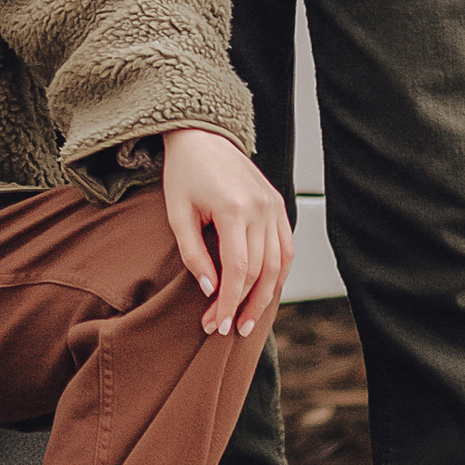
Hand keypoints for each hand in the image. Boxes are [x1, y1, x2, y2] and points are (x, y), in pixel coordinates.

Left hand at [160, 127, 292, 342]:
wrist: (203, 135)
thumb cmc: (185, 173)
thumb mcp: (177, 214)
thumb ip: (193, 255)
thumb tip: (210, 290)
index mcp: (234, 208)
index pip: (238, 269)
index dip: (228, 301)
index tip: (216, 324)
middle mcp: (261, 208)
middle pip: (260, 271)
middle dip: (242, 304)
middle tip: (226, 328)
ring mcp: (274, 206)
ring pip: (279, 264)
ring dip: (265, 297)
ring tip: (247, 321)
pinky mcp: (278, 205)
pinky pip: (286, 247)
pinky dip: (278, 274)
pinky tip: (264, 292)